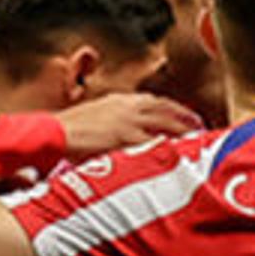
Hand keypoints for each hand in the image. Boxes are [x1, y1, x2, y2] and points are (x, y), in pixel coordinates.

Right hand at [57, 90, 197, 156]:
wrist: (53, 134)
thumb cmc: (68, 132)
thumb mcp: (93, 118)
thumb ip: (112, 121)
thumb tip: (121, 133)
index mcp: (120, 101)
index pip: (155, 101)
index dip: (174, 109)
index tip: (186, 117)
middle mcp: (127, 107)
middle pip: (167, 110)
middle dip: (186, 118)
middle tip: (201, 128)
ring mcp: (128, 122)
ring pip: (166, 124)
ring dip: (183, 132)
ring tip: (197, 142)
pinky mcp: (125, 138)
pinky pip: (154, 142)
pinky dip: (169, 147)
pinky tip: (179, 155)